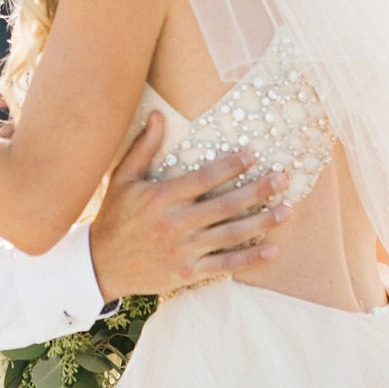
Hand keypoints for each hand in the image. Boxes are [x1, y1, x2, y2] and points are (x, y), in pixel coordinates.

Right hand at [90, 111, 291, 301]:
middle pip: (226, 205)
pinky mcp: (187, 272)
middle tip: (283, 178)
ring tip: (287, 210)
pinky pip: (224, 265)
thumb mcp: (122, 178)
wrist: (101, 265)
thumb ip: (143, 147)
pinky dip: (249, 259)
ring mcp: (183, 250)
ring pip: (231, 235)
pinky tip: (271, 250)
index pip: (204, 178)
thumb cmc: (114, 217)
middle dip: (258, 190)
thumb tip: (158, 114)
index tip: (253, 155)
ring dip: (262, 222)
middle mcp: (175, 223)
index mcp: (161, 197)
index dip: (232, 166)